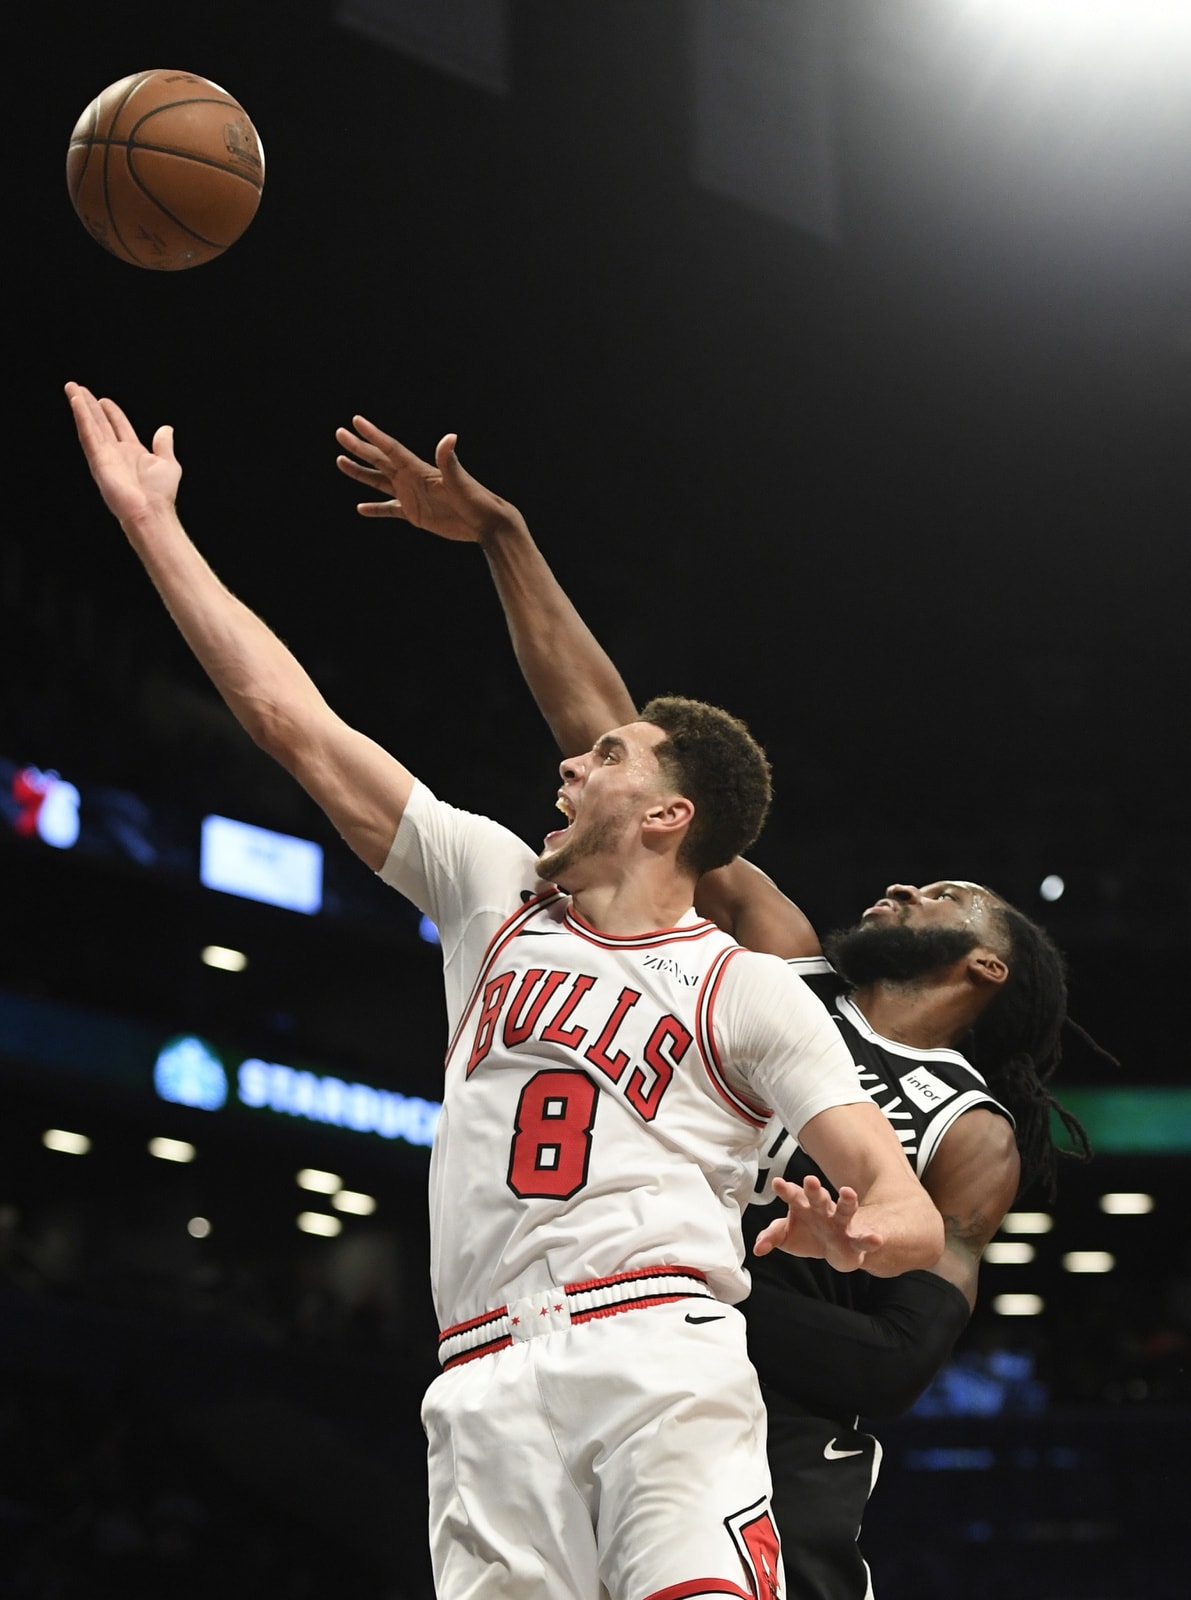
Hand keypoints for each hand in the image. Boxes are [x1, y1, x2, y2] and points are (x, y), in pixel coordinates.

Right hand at [65, 383, 180, 525]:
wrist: (151, 511)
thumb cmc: (160, 495)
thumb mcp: (168, 463)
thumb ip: (164, 445)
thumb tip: (166, 429)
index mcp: (133, 452)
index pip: (119, 426)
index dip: (111, 412)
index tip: (103, 400)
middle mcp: (117, 453)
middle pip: (100, 423)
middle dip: (89, 405)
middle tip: (78, 388)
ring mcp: (105, 456)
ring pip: (90, 425)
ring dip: (81, 406)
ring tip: (72, 389)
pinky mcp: (97, 460)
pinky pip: (88, 434)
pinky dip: (82, 417)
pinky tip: (77, 402)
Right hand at [335, 416, 521, 544]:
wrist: (486, 523)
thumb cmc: (476, 501)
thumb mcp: (460, 482)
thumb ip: (449, 461)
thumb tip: (449, 437)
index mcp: (420, 469)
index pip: (391, 449)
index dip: (373, 435)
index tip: (356, 421)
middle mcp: (412, 478)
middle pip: (379, 460)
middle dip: (359, 447)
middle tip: (339, 433)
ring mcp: (412, 495)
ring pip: (379, 481)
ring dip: (361, 473)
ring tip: (340, 461)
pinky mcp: (415, 514)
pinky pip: (390, 509)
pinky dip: (376, 509)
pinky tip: (361, 508)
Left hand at [752, 1173, 884, 1273]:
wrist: (837, 1247)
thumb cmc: (809, 1233)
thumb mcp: (787, 1235)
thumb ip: (772, 1237)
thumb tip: (758, 1248)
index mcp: (804, 1206)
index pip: (794, 1195)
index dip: (786, 1190)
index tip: (777, 1183)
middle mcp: (824, 1210)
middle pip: (818, 1198)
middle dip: (814, 1190)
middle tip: (809, 1179)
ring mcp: (841, 1223)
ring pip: (845, 1210)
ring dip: (847, 1201)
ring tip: (847, 1192)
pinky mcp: (855, 1240)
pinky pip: (863, 1239)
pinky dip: (870, 1239)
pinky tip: (877, 1239)